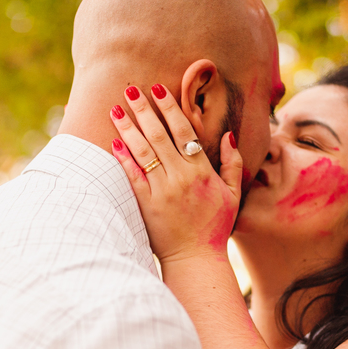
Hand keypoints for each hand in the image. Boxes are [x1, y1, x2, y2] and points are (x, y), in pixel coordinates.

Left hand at [109, 84, 241, 263]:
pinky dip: (123, 158)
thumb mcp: (232, 194)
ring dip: (129, 128)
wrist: (195, 258)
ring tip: (116, 108)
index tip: (159, 89)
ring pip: (143, 152)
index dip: (170, 108)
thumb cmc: (215, 227)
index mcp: (202, 172)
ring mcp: (162, 191)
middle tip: (131, 89)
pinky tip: (115, 141)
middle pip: (159, 136)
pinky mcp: (146, 205)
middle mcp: (181, 178)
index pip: (184, 131)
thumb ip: (232, 163)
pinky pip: (132, 176)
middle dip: (145, 110)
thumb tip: (228, 135)